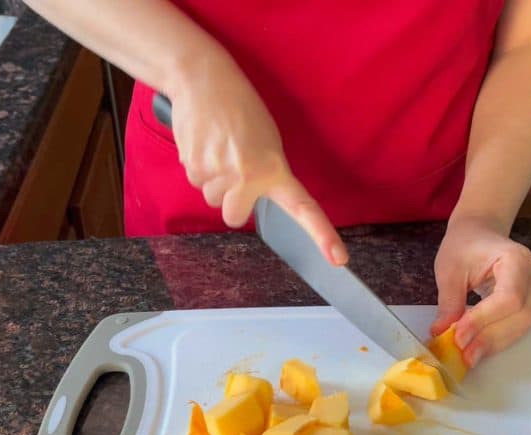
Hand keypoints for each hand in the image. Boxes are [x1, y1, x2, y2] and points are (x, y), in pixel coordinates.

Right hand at [170, 55, 347, 264]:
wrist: (203, 80)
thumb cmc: (240, 110)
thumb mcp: (265, 140)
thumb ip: (264, 174)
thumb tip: (249, 200)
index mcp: (274, 169)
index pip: (303, 208)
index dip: (321, 235)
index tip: (338, 259)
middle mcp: (248, 176)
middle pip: (233, 216)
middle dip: (230, 199)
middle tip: (233, 166)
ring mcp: (218, 173)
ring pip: (211, 199)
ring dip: (213, 180)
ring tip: (217, 148)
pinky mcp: (192, 166)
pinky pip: (195, 183)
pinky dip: (198, 168)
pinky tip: (203, 144)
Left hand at [431, 215, 530, 365]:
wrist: (479, 233)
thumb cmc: (465, 244)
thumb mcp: (450, 269)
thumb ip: (449, 302)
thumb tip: (442, 333)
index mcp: (516, 259)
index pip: (508, 298)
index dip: (484, 320)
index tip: (459, 335)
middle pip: (519, 316)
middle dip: (489, 338)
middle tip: (463, 354)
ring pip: (521, 326)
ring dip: (493, 344)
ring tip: (468, 356)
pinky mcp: (528, 302)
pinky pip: (517, 326)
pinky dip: (497, 340)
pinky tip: (477, 348)